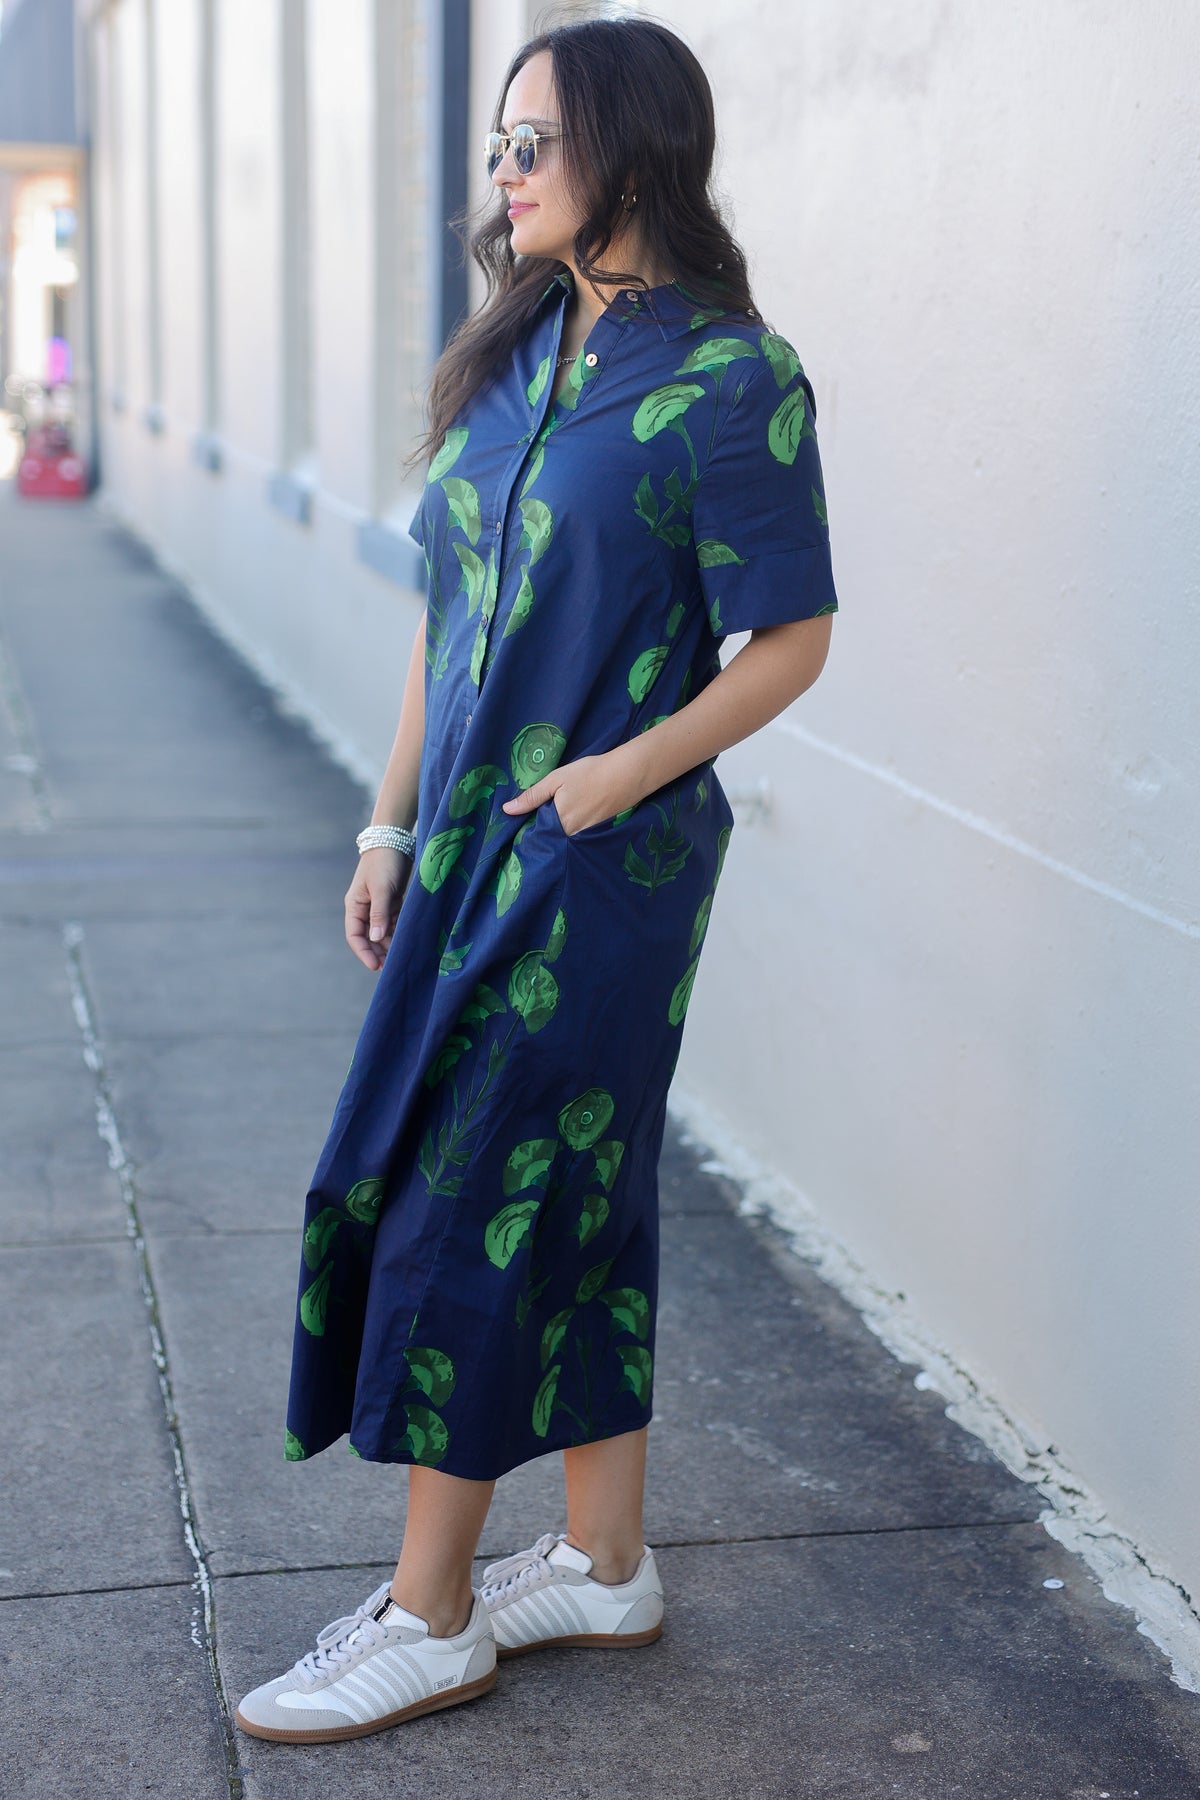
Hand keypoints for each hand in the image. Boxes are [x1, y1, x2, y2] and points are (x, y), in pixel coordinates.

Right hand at [345, 848, 412, 970]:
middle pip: (368, 937)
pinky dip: (397, 932)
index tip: (375, 966)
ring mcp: (378, 906)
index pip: (354, 935)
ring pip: (381, 932)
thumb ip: (379, 914)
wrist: (395, 840)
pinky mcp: (391, 902)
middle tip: (390, 967)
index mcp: (355, 906)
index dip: (363, 952)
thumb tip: (375, 939)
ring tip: (400, 957)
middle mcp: (364, 908)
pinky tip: (405, 941)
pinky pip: (392, 923)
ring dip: (388, 944)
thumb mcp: (382, 889)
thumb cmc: (384, 863)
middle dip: (377, 952)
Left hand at [501, 751, 643, 837]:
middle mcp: (572, 835)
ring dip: (560, 831)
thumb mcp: (556, 780)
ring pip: (566, 838)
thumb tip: (507, 810)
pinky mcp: (599, 833)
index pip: (536, 834)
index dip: (529, 829)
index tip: (525, 821)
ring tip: (564, 813)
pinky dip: (576, 829)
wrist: (628, 775)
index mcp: (558, 824)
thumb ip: (532, 797)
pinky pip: (580, 836)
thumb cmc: (590, 773)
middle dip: (545, 831)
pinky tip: (579, 814)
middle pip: (552, 838)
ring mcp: (587, 836)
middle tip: (544, 815)